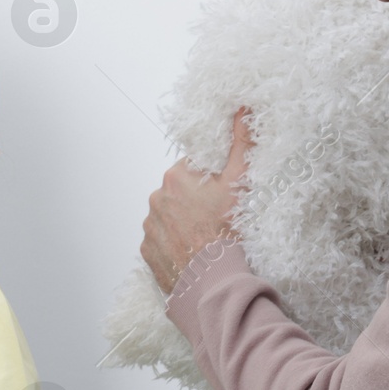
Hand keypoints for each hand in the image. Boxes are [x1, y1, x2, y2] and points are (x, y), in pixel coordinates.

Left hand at [141, 106, 255, 295]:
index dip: (210, 179)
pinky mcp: (148, 251)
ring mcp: (150, 226)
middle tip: (217, 218)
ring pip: (170, 216)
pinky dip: (174, 244)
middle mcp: (156, 198)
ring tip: (206, 237)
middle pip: (180, 191)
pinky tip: (193, 251)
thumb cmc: (227, 231)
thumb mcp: (240, 183)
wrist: (213, 280)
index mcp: (176, 176)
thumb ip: (241, 142)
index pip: (194, 168)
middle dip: (196, 200)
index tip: (222, 195)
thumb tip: (241, 109)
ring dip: (184, 222)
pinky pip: (161, 241)